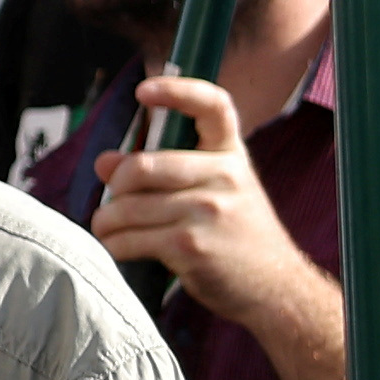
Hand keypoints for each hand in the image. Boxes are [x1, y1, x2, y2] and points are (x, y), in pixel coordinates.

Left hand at [86, 73, 324, 332]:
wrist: (275, 288)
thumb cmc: (238, 238)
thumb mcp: (214, 193)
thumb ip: (161, 174)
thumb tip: (104, 161)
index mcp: (231, 156)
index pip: (212, 105)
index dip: (177, 91)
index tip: (144, 91)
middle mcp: (224, 176)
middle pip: (143, 166)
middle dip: (115, 187)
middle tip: (113, 202)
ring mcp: (208, 211)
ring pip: (127, 207)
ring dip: (106, 222)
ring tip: (109, 230)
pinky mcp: (190, 246)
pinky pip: (129, 240)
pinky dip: (114, 247)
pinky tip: (120, 249)